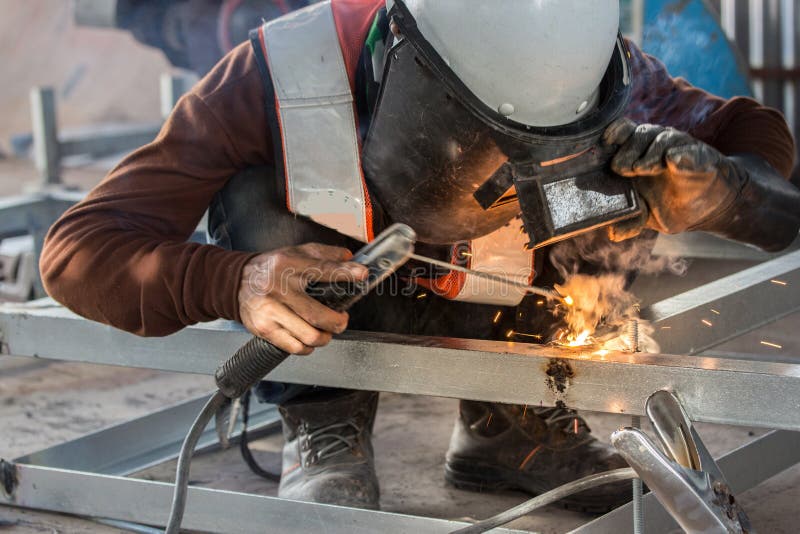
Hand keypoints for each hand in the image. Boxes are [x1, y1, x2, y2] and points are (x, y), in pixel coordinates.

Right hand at [238, 243, 367, 354]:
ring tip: (325, 331)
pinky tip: (308, 340)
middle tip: (341, 320)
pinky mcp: (263, 328)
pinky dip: (307, 347)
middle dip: (338, 322)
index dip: (344, 273)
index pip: (321, 269)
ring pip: (308, 335)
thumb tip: (349, 256)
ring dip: (324, 337)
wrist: (236, 282)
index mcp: (288, 264)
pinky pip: (294, 347)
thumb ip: (323, 253)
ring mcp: (270, 310)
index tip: (362, 274)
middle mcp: (278, 287)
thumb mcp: (296, 252)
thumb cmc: (271, 268)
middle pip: (318, 314)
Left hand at [602, 118, 742, 240]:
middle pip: (637, 134)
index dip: (611, 137)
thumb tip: (613, 233)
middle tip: (625, 170)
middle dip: (628, 151)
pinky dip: (683, 156)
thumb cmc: (671, 203)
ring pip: (662, 139)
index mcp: (636, 155)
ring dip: (651, 154)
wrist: (710, 206)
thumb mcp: (647, 216)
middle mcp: (656, 146)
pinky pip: (692, 153)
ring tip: (647, 168)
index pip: (621, 133)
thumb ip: (630, 220)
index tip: (604, 146)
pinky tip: (674, 161)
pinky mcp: (701, 157)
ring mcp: (679, 148)